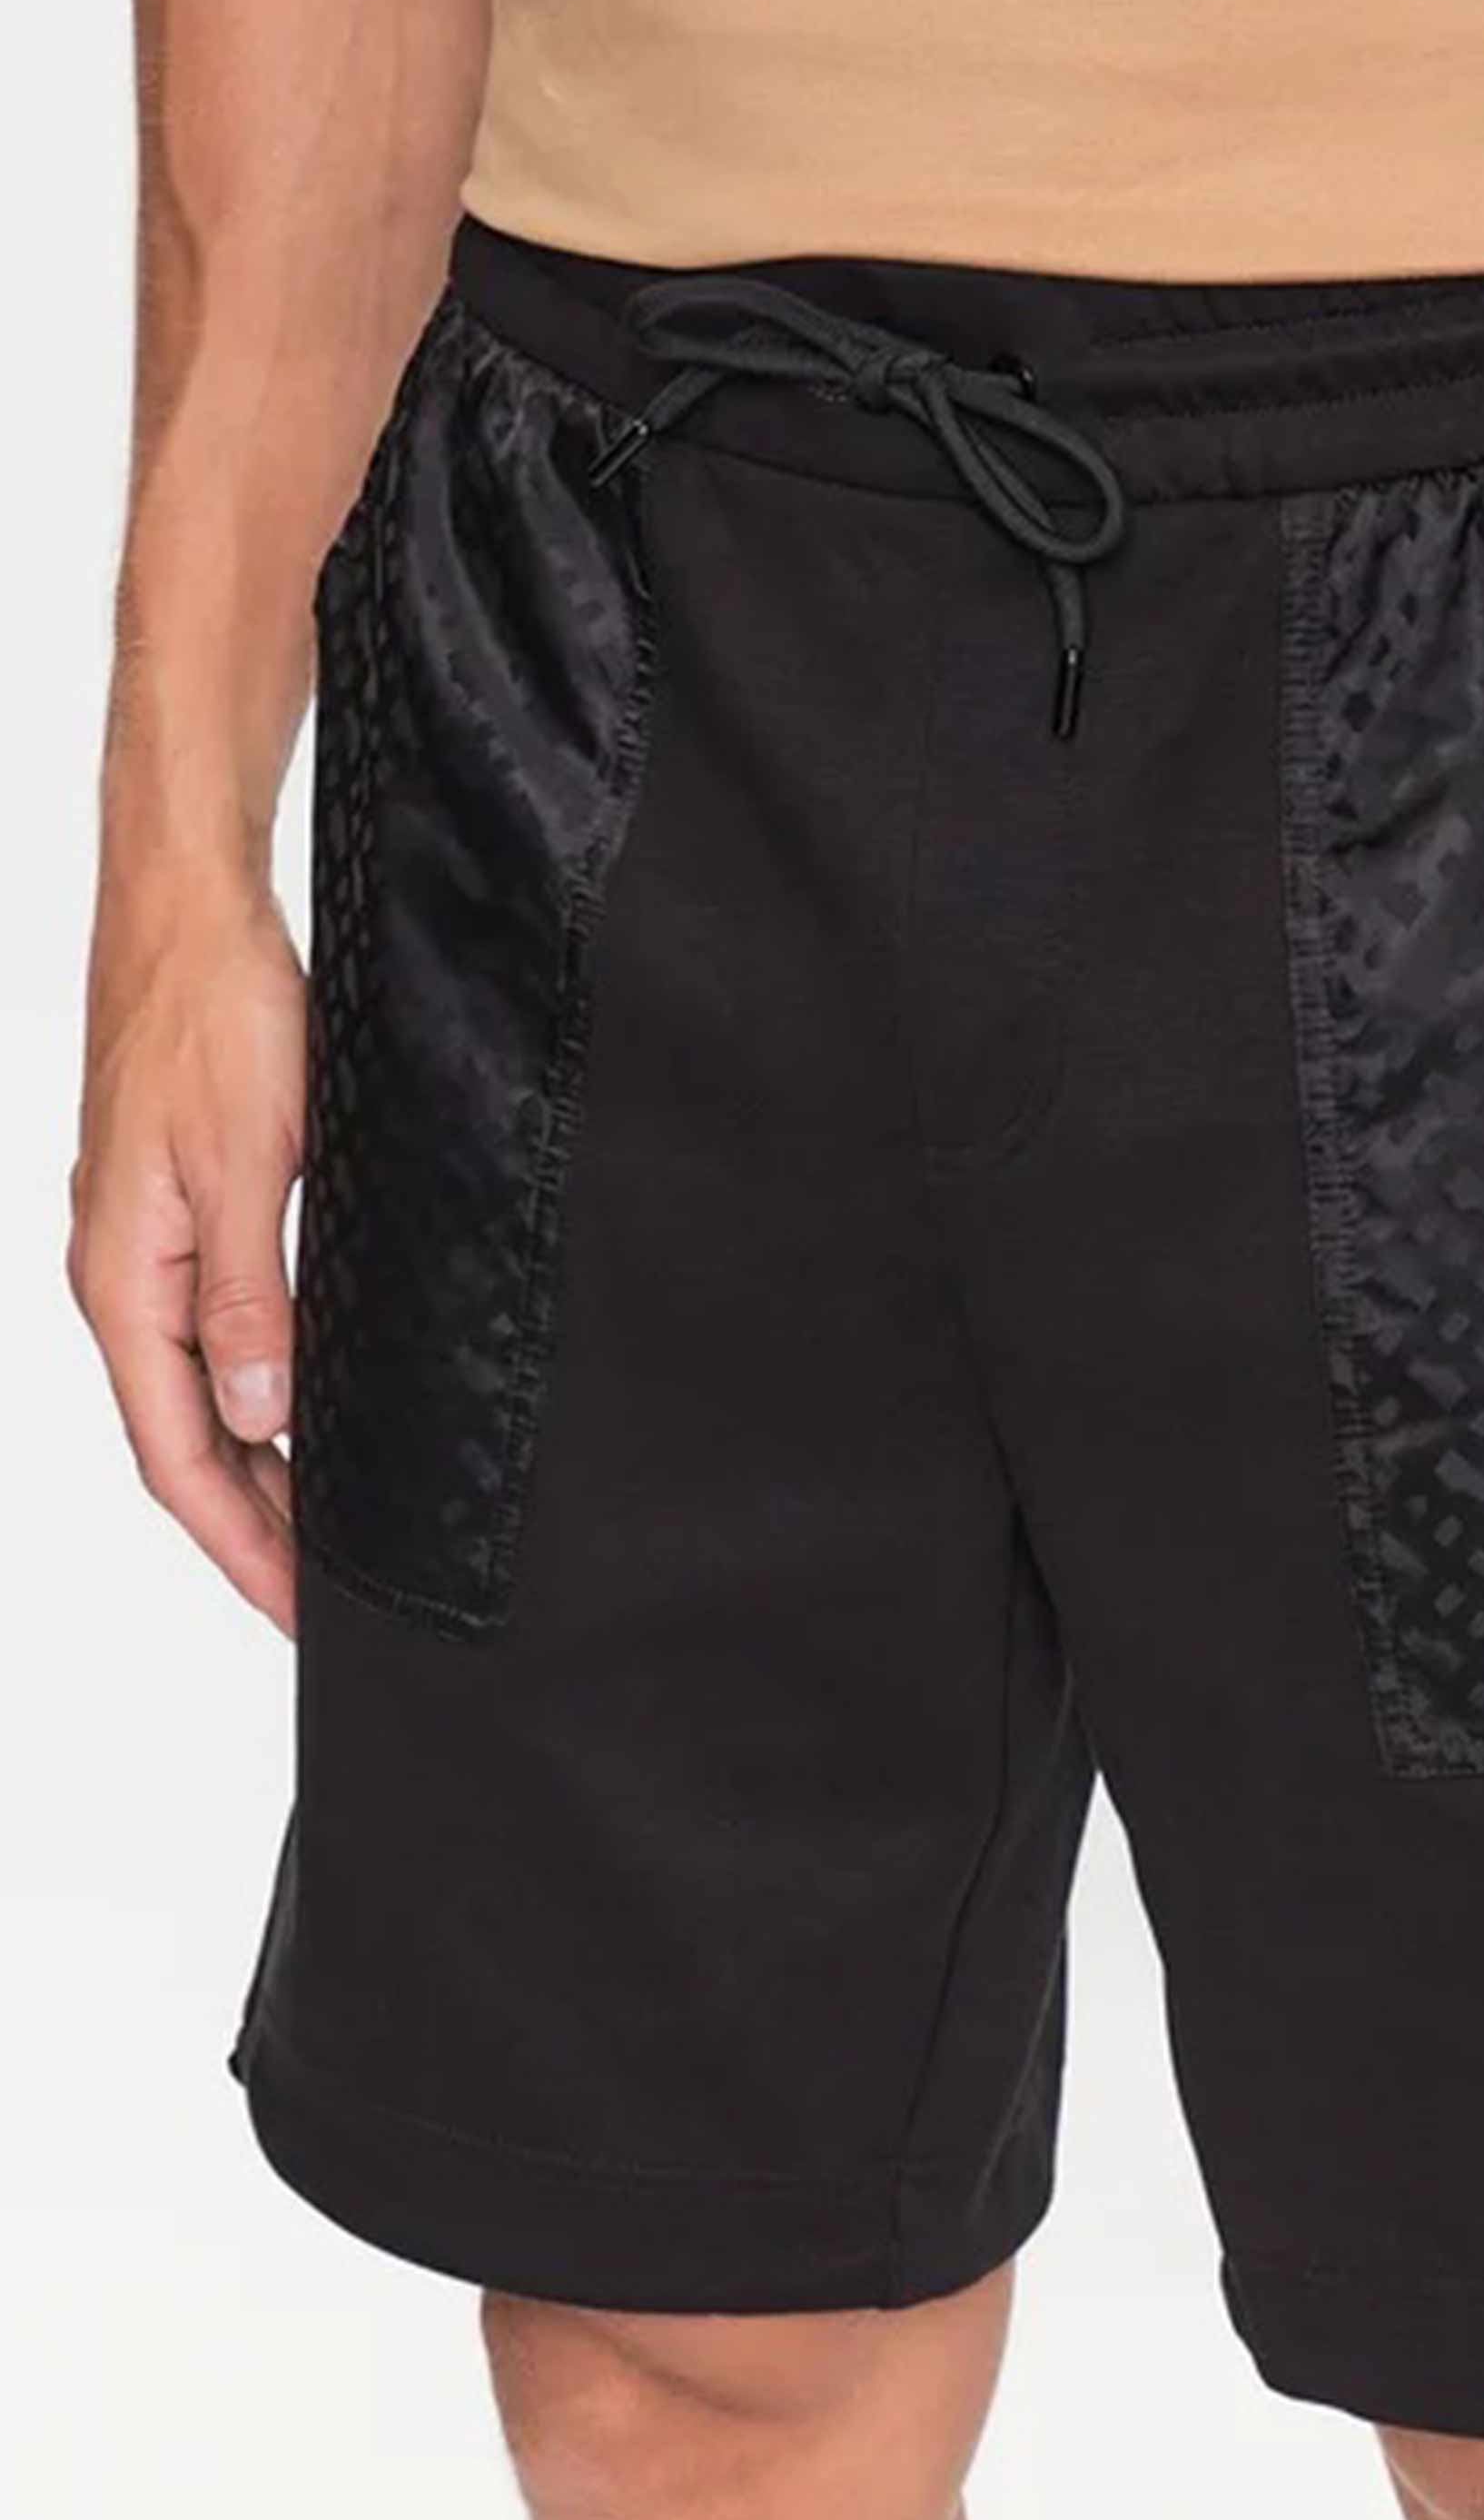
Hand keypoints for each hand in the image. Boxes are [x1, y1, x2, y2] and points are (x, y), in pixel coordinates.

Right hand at [71, 877, 304, 1632]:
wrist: (189, 908)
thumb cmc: (215, 1012)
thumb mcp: (253, 1162)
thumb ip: (252, 1293)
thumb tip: (262, 1410)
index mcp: (125, 1282)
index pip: (181, 1458)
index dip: (242, 1547)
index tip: (300, 1611)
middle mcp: (121, 1279)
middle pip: (186, 1444)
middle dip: (254, 1531)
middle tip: (328, 1599)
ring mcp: (141, 1250)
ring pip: (198, 1396)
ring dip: (257, 1472)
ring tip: (323, 1535)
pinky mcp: (172, 1216)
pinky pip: (209, 1339)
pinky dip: (257, 1397)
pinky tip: (302, 1418)